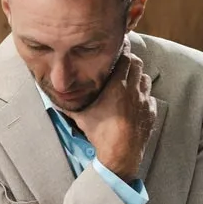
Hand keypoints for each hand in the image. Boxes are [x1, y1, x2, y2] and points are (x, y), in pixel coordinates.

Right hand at [66, 43, 156, 180]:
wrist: (120, 154)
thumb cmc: (100, 133)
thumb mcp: (81, 116)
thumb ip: (68, 103)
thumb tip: (52, 96)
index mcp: (118, 85)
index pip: (126, 57)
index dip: (122, 51)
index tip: (117, 49)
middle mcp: (134, 90)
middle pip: (138, 64)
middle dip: (129, 62)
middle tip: (120, 65)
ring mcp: (144, 101)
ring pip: (145, 79)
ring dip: (137, 78)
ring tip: (127, 83)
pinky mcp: (150, 113)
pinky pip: (149, 97)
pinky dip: (143, 96)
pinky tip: (134, 103)